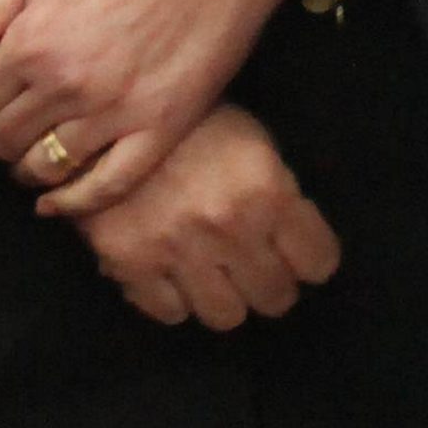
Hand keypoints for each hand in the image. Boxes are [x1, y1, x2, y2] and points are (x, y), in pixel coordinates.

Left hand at [0, 0, 285, 217]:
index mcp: (30, 42)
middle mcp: (64, 84)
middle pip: (0, 141)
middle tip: (16, 124)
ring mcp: (113, 113)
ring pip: (44, 169)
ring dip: (29, 169)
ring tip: (38, 155)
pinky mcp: (159, 130)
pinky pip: (105, 188)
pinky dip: (73, 203)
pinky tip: (57, 204)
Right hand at [83, 103, 341, 329]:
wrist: (109, 110)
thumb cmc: (192, 122)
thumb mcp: (253, 143)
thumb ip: (279, 195)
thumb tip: (294, 244)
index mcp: (268, 191)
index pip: (318, 263)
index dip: (309, 258)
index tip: (296, 252)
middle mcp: (228, 226)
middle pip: (276, 297)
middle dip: (270, 282)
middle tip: (254, 265)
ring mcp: (178, 248)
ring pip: (226, 317)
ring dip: (225, 297)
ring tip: (213, 273)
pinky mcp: (130, 262)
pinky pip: (170, 313)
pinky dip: (174, 298)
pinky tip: (172, 272)